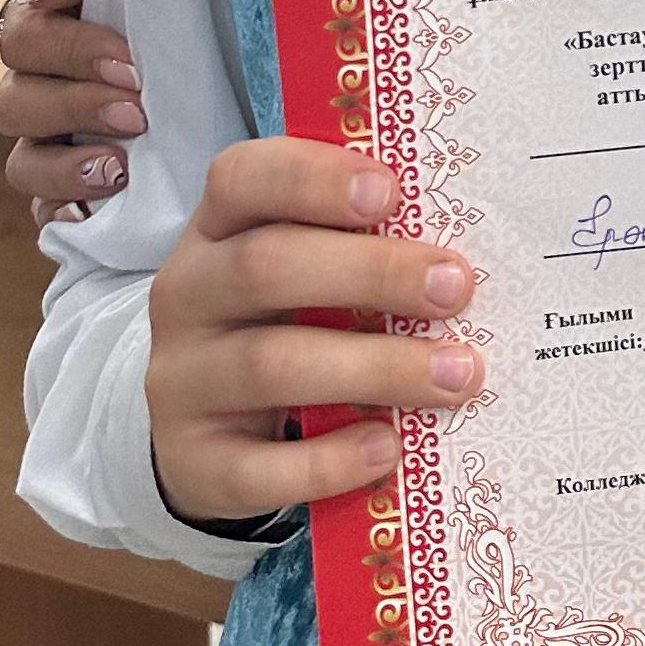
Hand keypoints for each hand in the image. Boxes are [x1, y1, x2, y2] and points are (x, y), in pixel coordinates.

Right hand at [0, 0, 146, 222]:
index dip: (71, 48)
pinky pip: (43, 213)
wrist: (215, 53)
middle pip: (13, 103)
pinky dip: (62, 213)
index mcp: (44, 31)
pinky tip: (91, 213)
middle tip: (137, 110)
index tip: (129, 59)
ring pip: (23, 163)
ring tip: (120, 167)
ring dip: (66, 166)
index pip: (24, 35)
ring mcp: (48, 145)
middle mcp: (36, 90)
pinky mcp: (67, 193)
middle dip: (76, 106)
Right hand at [147, 138, 482, 525]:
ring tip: (456, 376)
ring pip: (270, 365)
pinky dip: (331, 459)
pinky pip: (258, 467)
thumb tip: (462, 254)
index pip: (243, 178)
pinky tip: (389, 447)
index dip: (314, 179)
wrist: (203, 434)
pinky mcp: (196, 464)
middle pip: (265, 266)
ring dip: (376, 368)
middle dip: (372, 273)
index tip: (392, 191)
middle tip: (456, 287)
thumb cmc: (278, 326)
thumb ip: (358, 248)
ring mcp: (182, 383)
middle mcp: (187, 297)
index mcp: (217, 230)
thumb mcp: (300, 272)